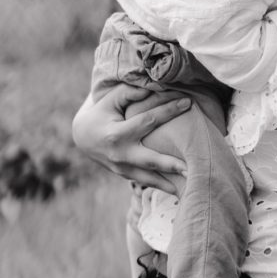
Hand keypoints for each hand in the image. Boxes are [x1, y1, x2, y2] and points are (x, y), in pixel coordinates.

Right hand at [72, 86, 190, 192]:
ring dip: (169, 184)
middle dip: (171, 164)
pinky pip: (146, 181)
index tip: (189, 102)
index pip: (148, 120)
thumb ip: (130, 92)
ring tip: (190, 186)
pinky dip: (162, 186)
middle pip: (150, 160)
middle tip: (191, 166)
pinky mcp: (125, 175)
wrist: (82, 136)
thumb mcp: (110, 99)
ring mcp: (122, 168)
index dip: (169, 110)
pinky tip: (179, 190)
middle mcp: (120, 154)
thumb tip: (152, 87)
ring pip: (149, 178)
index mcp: (117, 134)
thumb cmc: (102, 112)